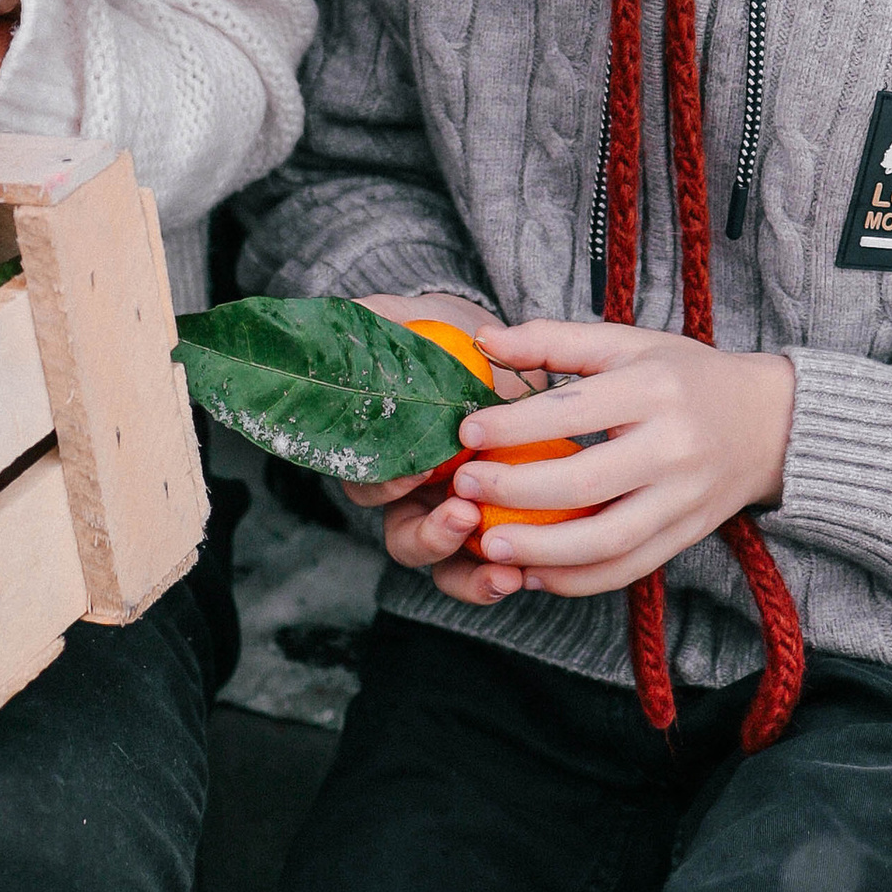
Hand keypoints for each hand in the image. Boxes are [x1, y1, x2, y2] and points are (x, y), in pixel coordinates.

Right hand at [336, 293, 544, 606]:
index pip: (367, 483)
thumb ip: (372, 319)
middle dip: (432, 538)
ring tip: (504, 572)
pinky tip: (532, 570)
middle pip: (405, 539)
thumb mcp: (396, 319)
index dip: (385, 484)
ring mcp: (451, 514)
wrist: (489, 346)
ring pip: (448, 568)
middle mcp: (410, 497)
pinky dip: (506, 574)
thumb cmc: (432, 335)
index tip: (415, 469)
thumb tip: (360, 316)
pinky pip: (493, 564)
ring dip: (471, 575)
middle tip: (462, 516)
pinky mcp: (497, 522)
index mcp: (380, 454)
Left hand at [450, 321, 795, 599]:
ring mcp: (683, 500)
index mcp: (653, 389)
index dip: (513, 426)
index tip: (466, 435)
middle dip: (516, 492)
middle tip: (464, 490)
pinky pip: (628, 569)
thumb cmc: (685, 376)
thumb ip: (553, 340)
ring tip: (490, 547)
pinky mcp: (686, 537)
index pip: (573, 412)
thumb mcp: (627, 343)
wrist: (768, 423)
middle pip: (585, 483)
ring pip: (607, 541)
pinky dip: (577, 579)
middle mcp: (672, 448)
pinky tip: (533, 573)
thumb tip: (482, 341)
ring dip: (542, 551)